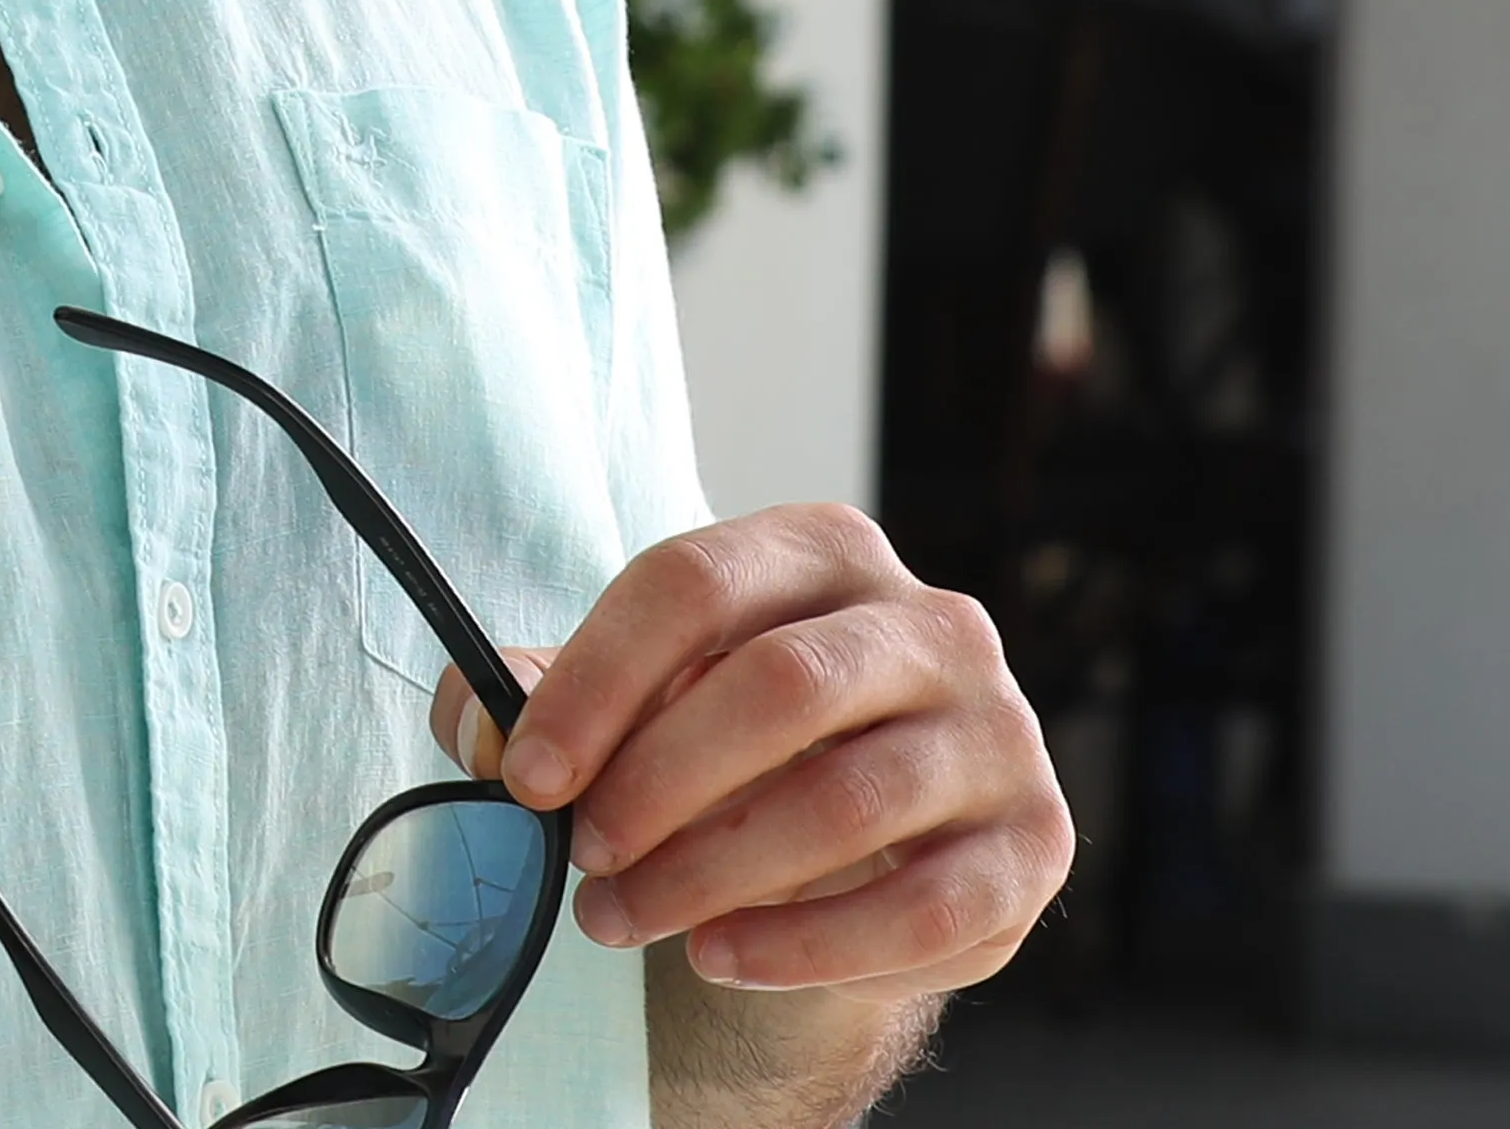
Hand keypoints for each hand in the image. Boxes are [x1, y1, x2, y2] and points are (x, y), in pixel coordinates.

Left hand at [431, 505, 1067, 1001]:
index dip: (597, 681)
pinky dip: (806, 947)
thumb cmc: (739, 749)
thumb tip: (478, 716)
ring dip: (714, 871)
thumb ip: (550, 698)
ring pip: (848, 798)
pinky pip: (924, 908)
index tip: (527, 775)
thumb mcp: (646, 702)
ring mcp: (997, 733)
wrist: (870, 850)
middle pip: (780, 684)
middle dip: (658, 781)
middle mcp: (933, 622)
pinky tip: (720, 958)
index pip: (696, 583)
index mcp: (825, 551)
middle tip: (583, 857)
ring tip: (624, 917)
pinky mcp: (1031, 846)